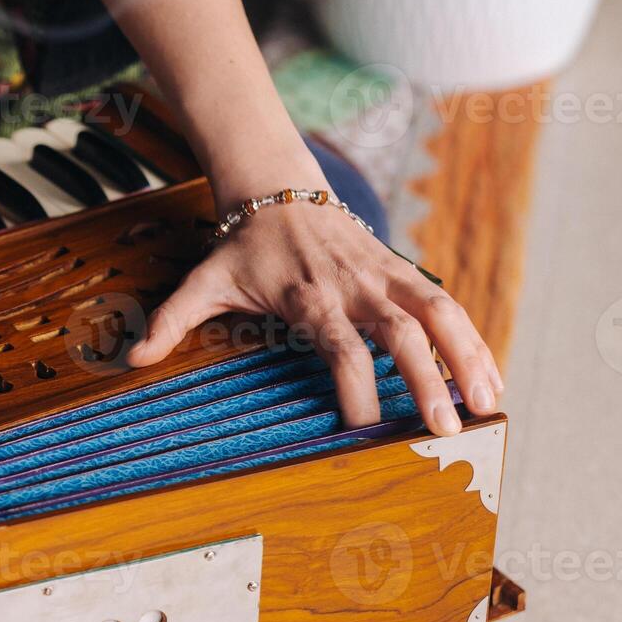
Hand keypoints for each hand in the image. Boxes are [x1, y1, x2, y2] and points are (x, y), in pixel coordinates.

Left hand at [127, 173, 502, 436]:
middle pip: (400, 333)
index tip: (363, 430)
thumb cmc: (240, 248)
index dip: (354, 387)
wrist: (276, 190)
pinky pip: (445, 301)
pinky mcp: (400, 269)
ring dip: (468, 356)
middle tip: (447, 430)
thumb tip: (130, 360)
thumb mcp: (202, 282)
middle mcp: (352, 285)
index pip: (338, 346)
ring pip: (438, 311)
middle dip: (427, 380)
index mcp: (307, 295)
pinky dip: (470, 337)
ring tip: (490, 406)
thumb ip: (170, 322)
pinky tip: (488, 377)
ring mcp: (382, 275)